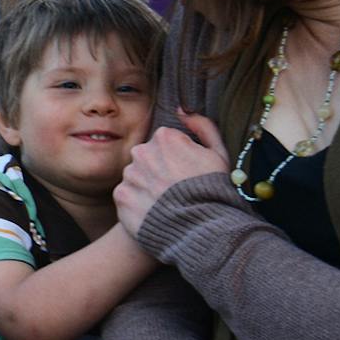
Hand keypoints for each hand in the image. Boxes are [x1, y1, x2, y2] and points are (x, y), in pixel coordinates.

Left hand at [113, 110, 231, 239]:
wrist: (201, 229)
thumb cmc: (213, 190)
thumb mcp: (218, 153)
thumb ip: (202, 126)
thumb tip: (183, 110)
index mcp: (164, 137)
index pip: (165, 143)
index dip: (178, 159)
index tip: (187, 174)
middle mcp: (142, 152)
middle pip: (148, 158)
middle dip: (159, 171)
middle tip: (175, 190)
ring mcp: (130, 175)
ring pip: (136, 177)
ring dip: (147, 187)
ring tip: (166, 204)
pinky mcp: (121, 197)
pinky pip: (127, 196)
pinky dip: (138, 204)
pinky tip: (154, 213)